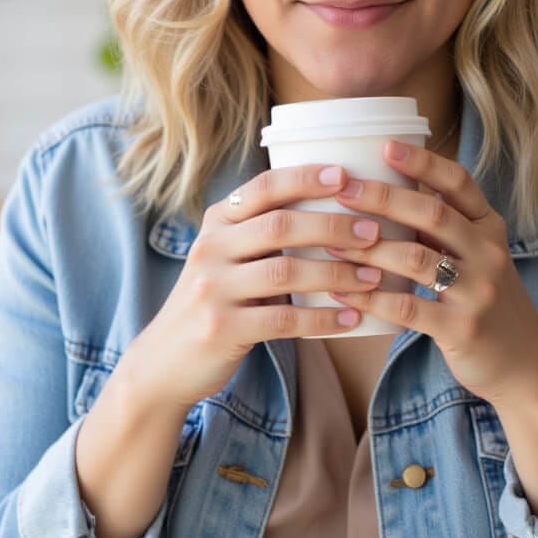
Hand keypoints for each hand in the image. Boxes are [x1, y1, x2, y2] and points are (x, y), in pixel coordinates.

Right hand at [127, 164, 383, 413]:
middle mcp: (211, 247)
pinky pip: (283, 319)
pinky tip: (352, 319)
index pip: (264, 187)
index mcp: (217, 221)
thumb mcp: (227, 255)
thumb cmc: (216, 299)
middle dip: (333, 226)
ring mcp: (213, 288)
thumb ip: (263, 231)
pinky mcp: (221, 328)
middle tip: (373, 232)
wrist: (164, 362)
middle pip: (280, 225)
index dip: (304, 178)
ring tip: (373, 277)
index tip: (345, 175)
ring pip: (286, 271)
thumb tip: (337, 209)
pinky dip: (322, 318)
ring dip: (336, 274)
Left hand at [322, 141, 537, 406]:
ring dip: (368, 250)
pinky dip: (370, 298)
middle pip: (433, 213)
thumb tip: (385, 190)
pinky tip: (340, 292)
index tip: (385, 146)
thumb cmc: (486, 300)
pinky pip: (407, 309)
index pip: (458, 183)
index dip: (423, 162)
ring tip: (331, 243)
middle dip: (383, 198)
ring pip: (416, 260)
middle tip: (343, 189)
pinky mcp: (462, 329)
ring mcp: (478, 292)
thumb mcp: (476, 256)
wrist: (526, 364)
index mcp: (489, 227)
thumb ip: (442, 228)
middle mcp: (488, 253)